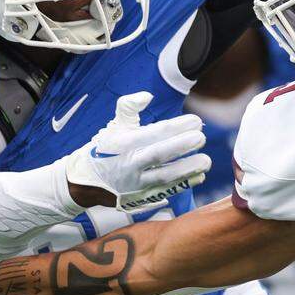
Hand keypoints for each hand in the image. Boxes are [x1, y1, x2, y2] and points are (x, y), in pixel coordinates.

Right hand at [65, 92, 209, 212]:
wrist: (88, 183)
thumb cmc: (106, 149)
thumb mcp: (114, 125)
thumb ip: (129, 106)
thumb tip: (148, 96)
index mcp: (123, 143)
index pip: (153, 133)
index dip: (176, 126)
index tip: (195, 121)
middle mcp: (129, 164)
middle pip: (158, 155)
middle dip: (182, 146)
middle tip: (202, 138)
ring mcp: (135, 184)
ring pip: (164, 177)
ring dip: (187, 169)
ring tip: (206, 160)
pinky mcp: (141, 198)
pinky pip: (165, 192)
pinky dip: (183, 185)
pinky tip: (199, 176)